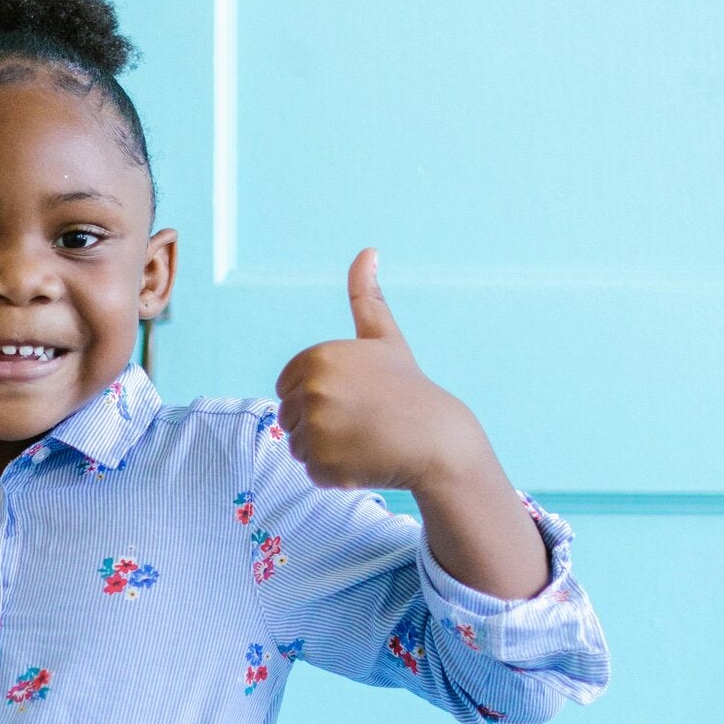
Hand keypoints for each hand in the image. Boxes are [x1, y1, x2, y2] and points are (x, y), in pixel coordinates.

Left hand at [274, 249, 478, 497]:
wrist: (437, 439)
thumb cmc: (408, 387)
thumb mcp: (384, 337)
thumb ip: (366, 297)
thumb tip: (368, 251)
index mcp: (318, 357)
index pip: (286, 387)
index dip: (317, 395)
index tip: (352, 396)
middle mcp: (313, 391)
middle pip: (289, 417)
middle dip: (319, 423)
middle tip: (361, 420)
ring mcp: (317, 430)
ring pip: (298, 446)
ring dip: (326, 449)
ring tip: (364, 438)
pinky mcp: (324, 465)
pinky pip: (312, 471)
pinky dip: (335, 472)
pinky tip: (365, 459)